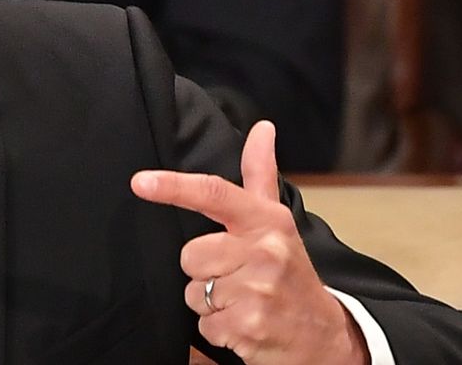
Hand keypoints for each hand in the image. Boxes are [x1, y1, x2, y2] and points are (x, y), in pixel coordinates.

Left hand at [132, 121, 368, 363]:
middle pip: (191, 254)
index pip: (215, 195)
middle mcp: (264, 251)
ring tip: (242, 300)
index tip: (141, 182)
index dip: (174, 187)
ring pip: (194, 292)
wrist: (320, 332)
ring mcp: (257, 290)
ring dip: (210, 303)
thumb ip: (261, 173)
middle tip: (236, 275)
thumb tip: (262, 128)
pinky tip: (243, 322)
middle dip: (204, 270)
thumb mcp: (278, 221)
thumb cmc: (291, 271)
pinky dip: (218, 329)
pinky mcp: (247, 326)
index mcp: (266, 221)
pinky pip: (203, 326)